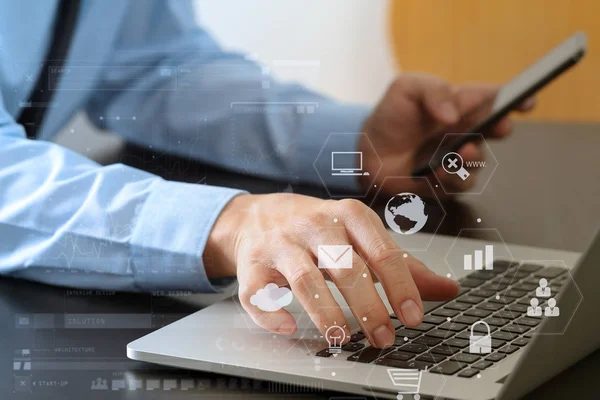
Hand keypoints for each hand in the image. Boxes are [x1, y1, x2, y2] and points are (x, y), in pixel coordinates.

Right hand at [204, 193, 458, 347]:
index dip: (400, 286)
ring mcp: (281, 244)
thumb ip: (402, 263)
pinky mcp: (251, 264)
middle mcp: (314, 225)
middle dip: (367, 305)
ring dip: (325, 313)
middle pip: (345, 266)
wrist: (257, 216)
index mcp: (349, 216)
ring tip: (343, 339)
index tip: (414, 317)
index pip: (380, 250)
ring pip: (305, 279)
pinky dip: (271, 313)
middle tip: (383, 338)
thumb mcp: (361, 236)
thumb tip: (448, 289)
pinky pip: (258, 291)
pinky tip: (289, 328)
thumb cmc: (318, 229)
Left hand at [361, 73, 535, 194]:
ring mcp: (457, 158)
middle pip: (496, 130)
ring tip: (460, 153)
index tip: (526, 102)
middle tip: (497, 127)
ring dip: (472, 159)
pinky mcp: (445, 182)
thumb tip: (453, 112)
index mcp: (460, 104)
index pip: (494, 98)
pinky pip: (458, 184)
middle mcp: (465, 131)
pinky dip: (451, 179)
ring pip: (479, 162)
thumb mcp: (406, 89)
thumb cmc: (390, 117)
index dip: (515, 98)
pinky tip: (438, 172)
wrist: (367, 152)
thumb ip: (432, 91)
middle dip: (501, 128)